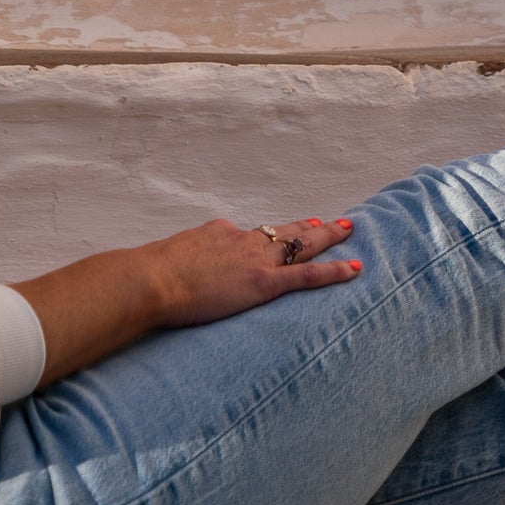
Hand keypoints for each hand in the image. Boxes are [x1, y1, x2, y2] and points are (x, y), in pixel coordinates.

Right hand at [151, 218, 361, 329]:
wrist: (151, 280)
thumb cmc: (150, 275)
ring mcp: (256, 260)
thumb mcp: (167, 258)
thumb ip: (183, 260)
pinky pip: (308, 275)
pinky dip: (334, 271)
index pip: (249, 234)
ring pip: (301, 246)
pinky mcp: (264, 283)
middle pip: (282, 231)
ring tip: (347, 230)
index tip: (282, 231)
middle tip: (330, 222)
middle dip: (307, 227)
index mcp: (219, 234)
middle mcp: (242, 241)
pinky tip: (354, 268)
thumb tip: (178, 265)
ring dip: (327, 238)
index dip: (268, 235)